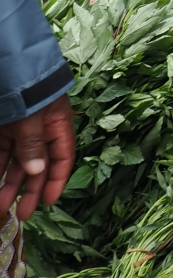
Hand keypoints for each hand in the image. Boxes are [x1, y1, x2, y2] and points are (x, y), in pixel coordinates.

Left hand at [0, 95, 74, 220]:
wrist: (8, 62)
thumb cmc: (27, 87)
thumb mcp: (32, 116)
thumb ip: (33, 144)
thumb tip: (38, 172)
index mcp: (56, 124)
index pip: (61, 158)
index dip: (56, 181)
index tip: (48, 202)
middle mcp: (39, 129)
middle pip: (37, 164)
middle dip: (29, 189)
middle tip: (22, 214)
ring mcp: (18, 128)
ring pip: (14, 162)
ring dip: (8, 183)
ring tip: (0, 204)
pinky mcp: (2, 127)